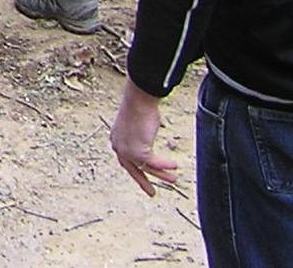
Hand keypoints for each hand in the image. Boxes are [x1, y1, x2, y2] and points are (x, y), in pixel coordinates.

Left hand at [110, 82, 178, 196]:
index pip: (125, 159)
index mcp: (117, 139)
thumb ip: (141, 133)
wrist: (138, 100)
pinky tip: (175, 166)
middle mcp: (119, 147)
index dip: (134, 168)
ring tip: (174, 180)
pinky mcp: (139, 153)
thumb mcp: (138, 123)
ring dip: (162, 175)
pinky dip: (165, 166)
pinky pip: (155, 163)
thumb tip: (149, 133)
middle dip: (143, 181)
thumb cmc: (139, 106)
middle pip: (132, 169)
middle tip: (151, 193)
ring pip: (147, 168)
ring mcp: (128, 151)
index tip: (142, 174)